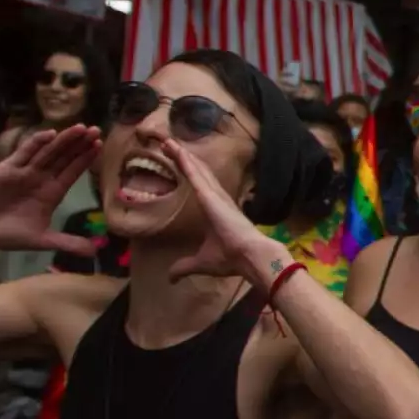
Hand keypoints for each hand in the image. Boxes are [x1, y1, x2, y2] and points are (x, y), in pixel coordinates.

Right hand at [0, 126, 101, 254]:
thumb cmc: (6, 233)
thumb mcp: (40, 240)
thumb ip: (66, 243)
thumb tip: (94, 253)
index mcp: (51, 193)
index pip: (72, 172)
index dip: (85, 159)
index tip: (100, 146)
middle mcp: (41, 179)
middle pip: (64, 158)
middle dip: (80, 144)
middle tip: (97, 130)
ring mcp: (25, 172)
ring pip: (48, 152)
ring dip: (64, 140)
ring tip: (82, 128)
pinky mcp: (7, 169)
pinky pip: (24, 153)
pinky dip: (36, 144)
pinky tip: (50, 134)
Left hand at [161, 139, 287, 285]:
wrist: (250, 258)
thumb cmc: (232, 259)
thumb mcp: (202, 262)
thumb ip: (185, 265)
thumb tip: (170, 277)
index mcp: (216, 212)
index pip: (200, 187)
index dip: (190, 173)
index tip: (178, 161)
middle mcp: (217, 199)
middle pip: (198, 174)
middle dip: (184, 159)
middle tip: (169, 144)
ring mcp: (215, 196)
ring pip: (197, 170)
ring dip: (182, 156)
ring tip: (168, 142)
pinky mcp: (211, 197)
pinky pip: (195, 176)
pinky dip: (184, 162)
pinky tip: (175, 150)